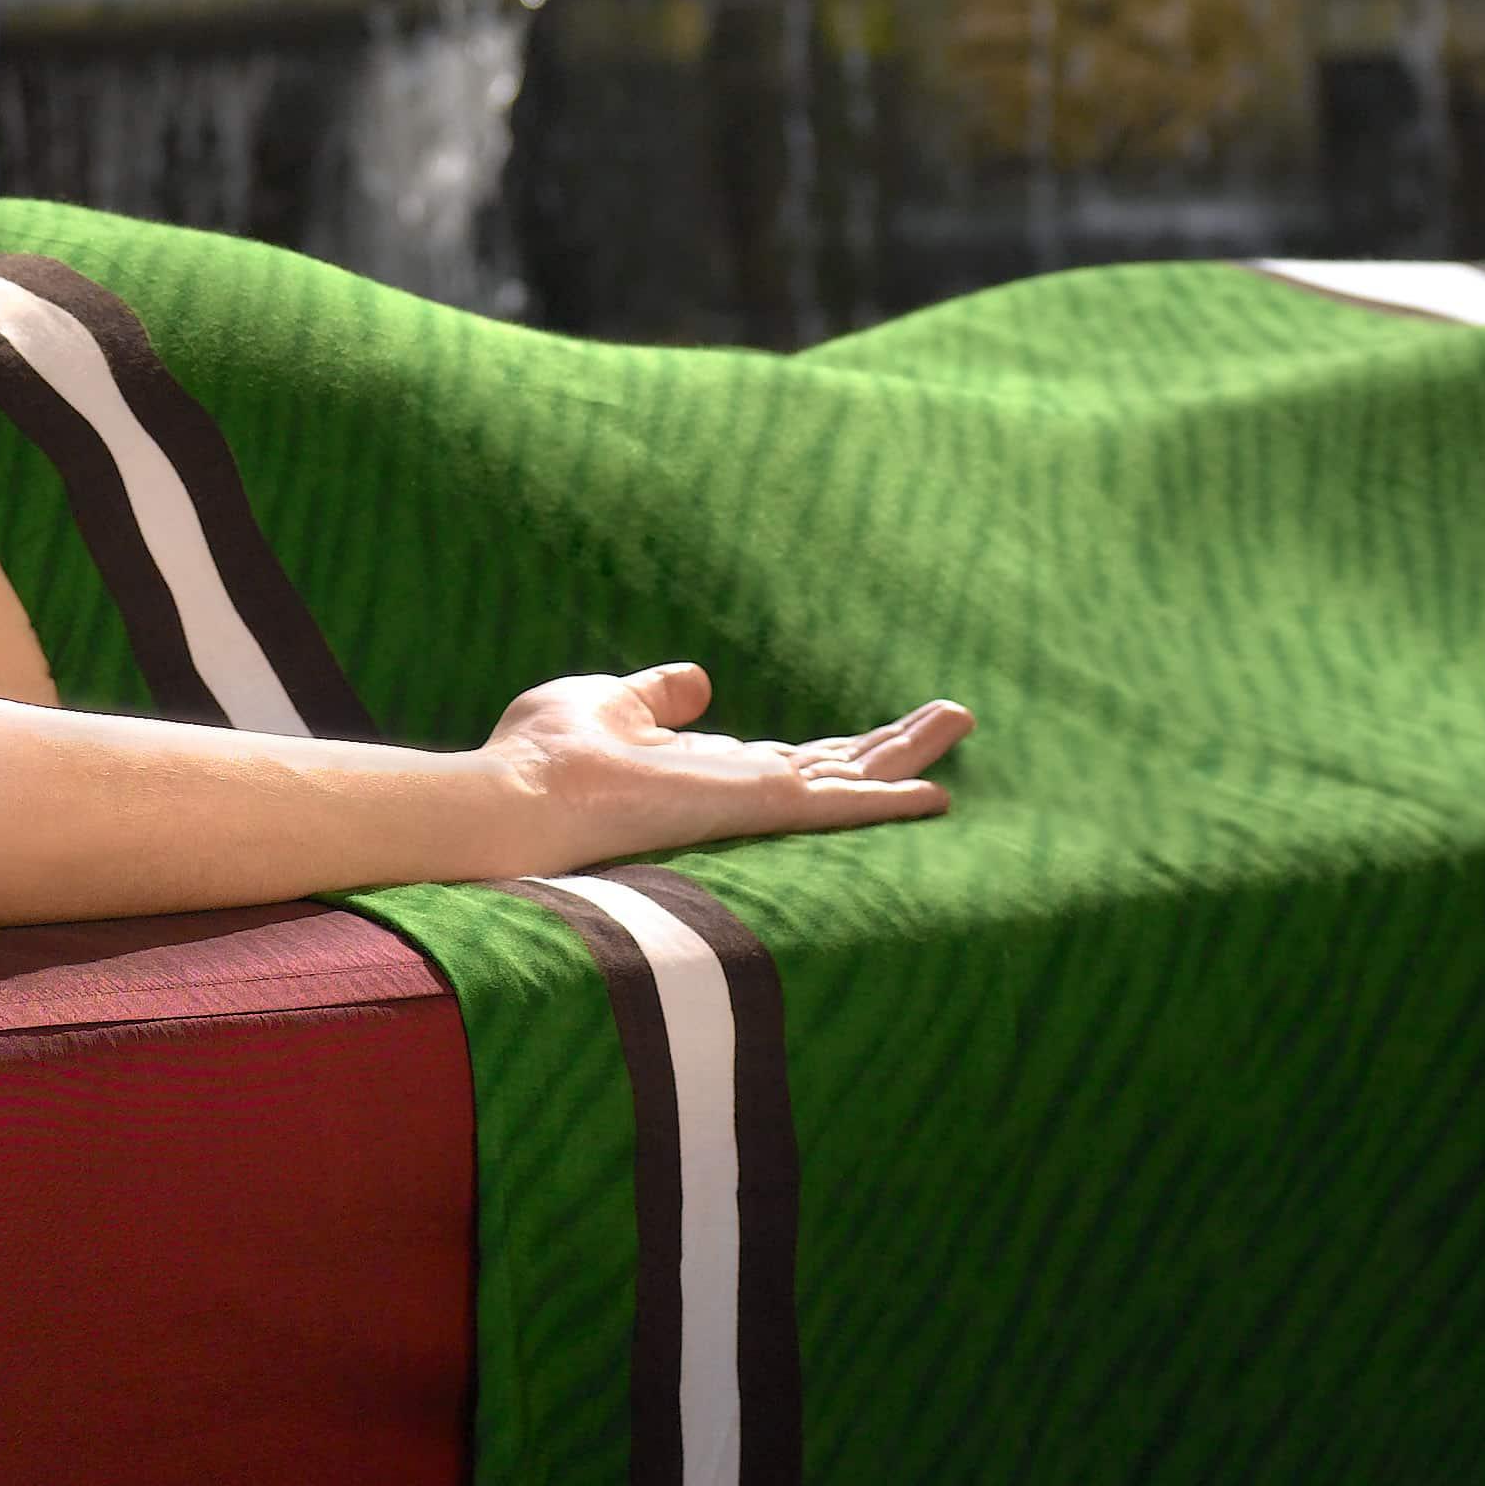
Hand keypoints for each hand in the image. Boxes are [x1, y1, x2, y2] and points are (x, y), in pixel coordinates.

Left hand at [482, 666, 965, 874]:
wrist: (522, 795)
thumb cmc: (547, 757)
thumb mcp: (613, 703)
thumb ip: (660, 696)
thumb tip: (699, 680)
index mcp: (714, 773)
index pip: (798, 764)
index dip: (845, 750)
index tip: (889, 734)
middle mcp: (742, 793)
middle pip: (840, 770)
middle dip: (898, 746)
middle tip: (958, 717)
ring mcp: (753, 803)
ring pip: (852, 779)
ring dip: (909, 754)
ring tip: (962, 722)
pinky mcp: (756, 805)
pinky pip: (838, 804)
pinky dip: (889, 800)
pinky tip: (938, 794)